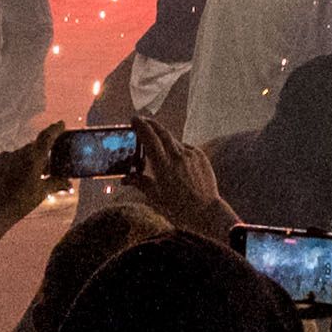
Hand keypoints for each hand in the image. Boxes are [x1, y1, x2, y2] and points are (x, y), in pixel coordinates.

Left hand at [0, 126, 60, 230]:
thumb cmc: (21, 203)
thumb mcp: (42, 193)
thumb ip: (57, 184)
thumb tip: (69, 183)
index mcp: (35, 158)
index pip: (48, 136)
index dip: (55, 129)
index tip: (61, 123)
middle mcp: (19, 152)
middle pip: (34, 148)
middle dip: (40, 156)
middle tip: (45, 170)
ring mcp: (4, 155)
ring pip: (19, 155)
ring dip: (24, 163)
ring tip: (24, 181)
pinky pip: (5, 159)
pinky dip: (10, 166)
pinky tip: (9, 181)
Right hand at [123, 121, 234, 246]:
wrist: (206, 212)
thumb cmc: (178, 209)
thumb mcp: (155, 197)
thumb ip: (140, 183)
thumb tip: (125, 179)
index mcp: (163, 166)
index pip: (150, 139)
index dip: (141, 126)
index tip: (134, 119)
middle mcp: (177, 156)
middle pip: (162, 132)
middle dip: (151, 124)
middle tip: (142, 121)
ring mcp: (191, 155)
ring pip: (173, 140)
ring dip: (164, 139)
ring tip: (157, 146)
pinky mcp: (201, 156)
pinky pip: (185, 148)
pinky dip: (177, 149)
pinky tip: (174, 160)